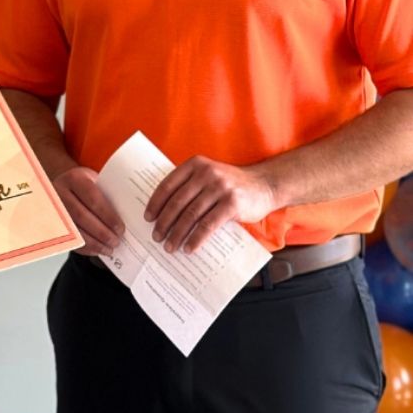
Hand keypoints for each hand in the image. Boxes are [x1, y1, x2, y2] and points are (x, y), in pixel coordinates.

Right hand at [53, 165, 123, 255]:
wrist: (66, 186)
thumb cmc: (87, 185)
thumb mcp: (97, 181)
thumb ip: (109, 193)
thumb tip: (129, 215)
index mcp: (74, 179)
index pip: (92, 199)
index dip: (108, 215)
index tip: (120, 228)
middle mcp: (60, 193)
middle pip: (82, 216)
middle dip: (102, 232)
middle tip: (116, 241)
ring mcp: (54, 209)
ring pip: (74, 229)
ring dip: (94, 242)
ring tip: (109, 249)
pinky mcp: (53, 223)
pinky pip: (69, 238)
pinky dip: (85, 247)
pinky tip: (98, 250)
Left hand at [145, 156, 276, 252]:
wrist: (265, 185)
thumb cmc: (231, 184)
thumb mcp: (208, 176)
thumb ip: (189, 186)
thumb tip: (163, 212)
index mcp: (195, 164)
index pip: (168, 185)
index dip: (155, 203)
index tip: (148, 218)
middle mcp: (206, 173)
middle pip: (177, 202)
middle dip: (164, 222)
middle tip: (156, 236)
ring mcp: (220, 188)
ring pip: (191, 215)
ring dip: (177, 233)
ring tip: (170, 246)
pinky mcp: (232, 204)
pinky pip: (208, 225)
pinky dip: (196, 238)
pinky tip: (189, 247)